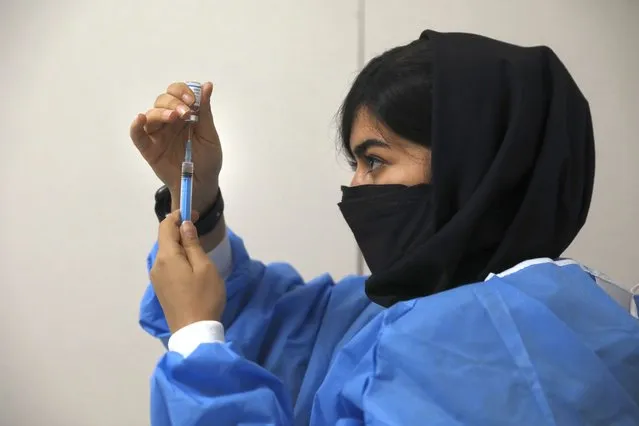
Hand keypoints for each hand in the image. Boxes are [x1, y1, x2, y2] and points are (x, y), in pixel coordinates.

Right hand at [130, 82, 221, 213]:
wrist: (202, 183)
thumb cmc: (207, 159)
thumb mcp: (209, 135)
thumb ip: (205, 112)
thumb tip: (207, 85)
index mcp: (184, 114)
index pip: (177, 93)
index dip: (182, 91)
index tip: (192, 100)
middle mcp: (169, 121)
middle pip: (163, 100)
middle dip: (173, 102)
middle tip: (185, 112)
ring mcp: (157, 134)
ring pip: (151, 114)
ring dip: (161, 112)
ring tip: (173, 117)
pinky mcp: (148, 148)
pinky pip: (137, 135)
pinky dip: (135, 126)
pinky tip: (140, 119)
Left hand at [150, 210, 225, 332]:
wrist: (194, 331)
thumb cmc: (204, 297)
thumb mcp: (204, 267)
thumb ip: (192, 244)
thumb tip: (185, 225)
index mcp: (166, 257)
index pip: (165, 226)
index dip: (178, 216)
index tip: (196, 215)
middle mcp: (156, 265)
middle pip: (164, 239)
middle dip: (179, 230)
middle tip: (199, 230)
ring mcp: (156, 278)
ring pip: (166, 253)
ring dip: (179, 245)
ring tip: (198, 248)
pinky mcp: (161, 288)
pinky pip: (167, 265)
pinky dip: (177, 258)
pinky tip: (191, 265)